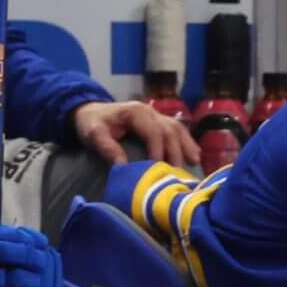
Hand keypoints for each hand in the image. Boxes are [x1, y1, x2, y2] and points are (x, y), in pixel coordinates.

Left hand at [70, 99, 199, 169]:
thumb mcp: (93, 133)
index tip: (159, 169)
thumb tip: (123, 165)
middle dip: (176, 153)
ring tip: (194, 164)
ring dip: (187, 147)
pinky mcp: (161, 122)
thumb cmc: (93, 123)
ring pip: (178, 130)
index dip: (159, 151)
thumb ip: (106, 147)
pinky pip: (179, 131)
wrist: (91, 111)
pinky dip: (188, 143)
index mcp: (136, 112)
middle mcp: (151, 111)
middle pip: (170, 132)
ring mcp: (158, 116)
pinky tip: (195, 156)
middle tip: (178, 174)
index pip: (154, 132)